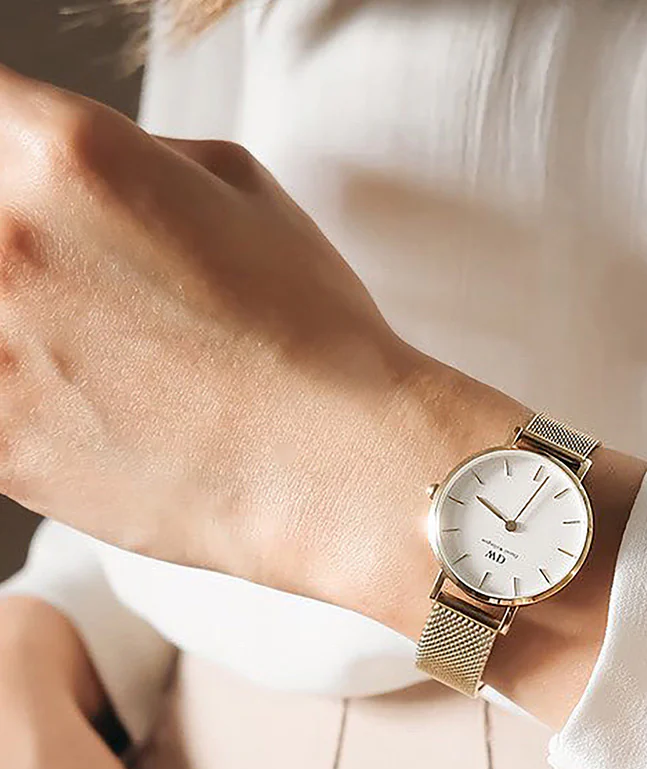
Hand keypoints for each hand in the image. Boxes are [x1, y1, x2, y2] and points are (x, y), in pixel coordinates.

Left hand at [0, 65, 646, 728]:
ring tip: (105, 357)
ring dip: (25, 329)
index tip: (35, 193)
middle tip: (94, 293)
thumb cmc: (312, 333)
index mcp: (64, 156)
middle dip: (25, 247)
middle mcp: (5, 243)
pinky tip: (92, 410)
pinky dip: (24, 397)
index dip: (16, 153)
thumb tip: (85, 172)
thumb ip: (136, 158)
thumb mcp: (243, 192)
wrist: (341, 464)